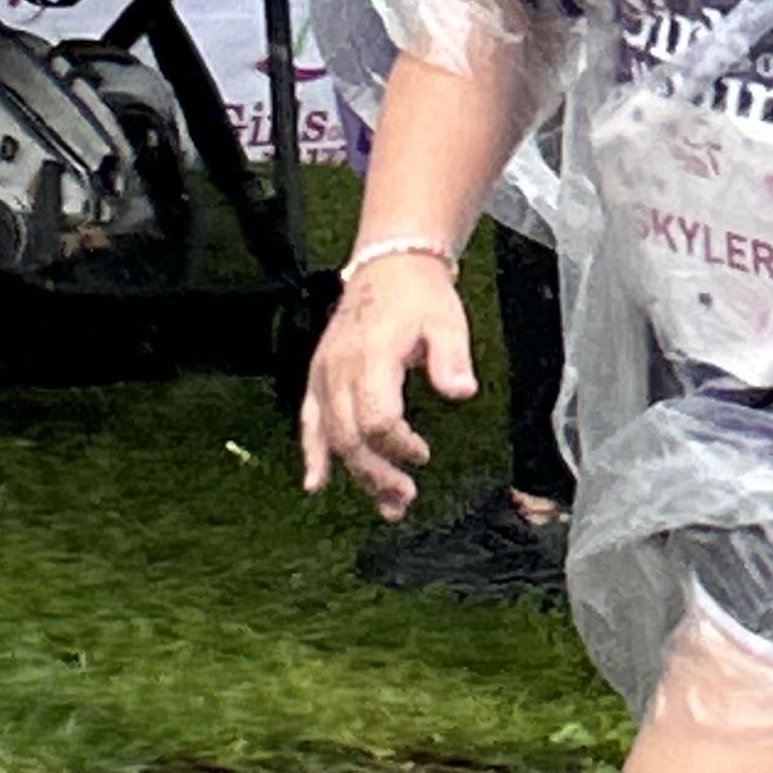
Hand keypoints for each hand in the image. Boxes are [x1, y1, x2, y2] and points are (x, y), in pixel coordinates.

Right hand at [300, 252, 474, 515]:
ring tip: (386, 505)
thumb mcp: (447, 321)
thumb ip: (452, 359)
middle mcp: (338, 369)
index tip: (424, 454)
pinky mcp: (318, 378)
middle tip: (406, 498)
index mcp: (370, 357)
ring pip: (331, 436)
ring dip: (355, 475)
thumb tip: (462, 392)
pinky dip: (313, 454)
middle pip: (350, 436)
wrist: (387, 267)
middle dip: (377, 473)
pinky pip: (310, 421)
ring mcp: (323, 375)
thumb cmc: (419, 297)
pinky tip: (317, 483)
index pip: (377, 417)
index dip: (398, 444)